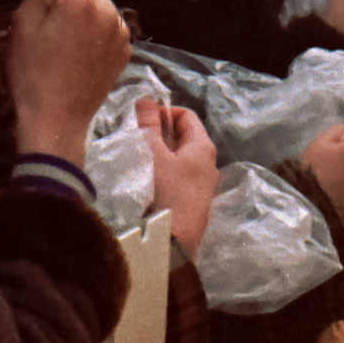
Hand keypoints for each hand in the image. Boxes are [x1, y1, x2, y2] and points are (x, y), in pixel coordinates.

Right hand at [9, 0, 130, 169]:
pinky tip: (78, 54)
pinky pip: (109, 24)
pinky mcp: (125, 48)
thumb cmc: (32, 70)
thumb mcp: (26, 21)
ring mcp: (121, 30)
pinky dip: (95, 30)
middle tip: (49, 21)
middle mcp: (109, 10)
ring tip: (63, 42)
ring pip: (100, 3)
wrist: (56, 119)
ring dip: (84, 11)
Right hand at [136, 100, 218, 255]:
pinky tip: (147, 181)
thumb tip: (147, 100)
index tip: (141, 118)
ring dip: (159, 154)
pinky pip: (178, 177)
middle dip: (159, 133)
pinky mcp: (194, 202)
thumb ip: (148, 126)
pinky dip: (163, 172)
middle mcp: (208, 163)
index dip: (164, 111)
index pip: (186, 115)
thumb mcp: (153, 154)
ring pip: (179, 158)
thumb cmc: (166, 193)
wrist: (173, 242)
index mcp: (203, 147)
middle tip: (135, 138)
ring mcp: (203, 184)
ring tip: (138, 159)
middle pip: (183, 137)